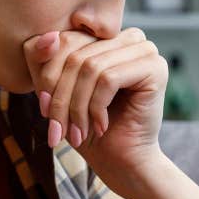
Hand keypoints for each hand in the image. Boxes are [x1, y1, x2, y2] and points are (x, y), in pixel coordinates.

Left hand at [22, 27, 168, 181]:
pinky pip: (108, 79)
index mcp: (107, 38)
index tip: (45, 111)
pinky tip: (100, 126)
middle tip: (58, 130)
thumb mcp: (55, 91)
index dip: (49, 77)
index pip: (65, 41)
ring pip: (91, 67)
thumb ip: (43, 60)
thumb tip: (47, 37)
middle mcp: (129, 38)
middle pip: (77, 55)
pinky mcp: (155, 68)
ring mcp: (145, 50)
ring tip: (77, 133)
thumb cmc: (88, 128)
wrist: (121, 162)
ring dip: (77, 107)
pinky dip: (96, 107)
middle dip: (61, 97)